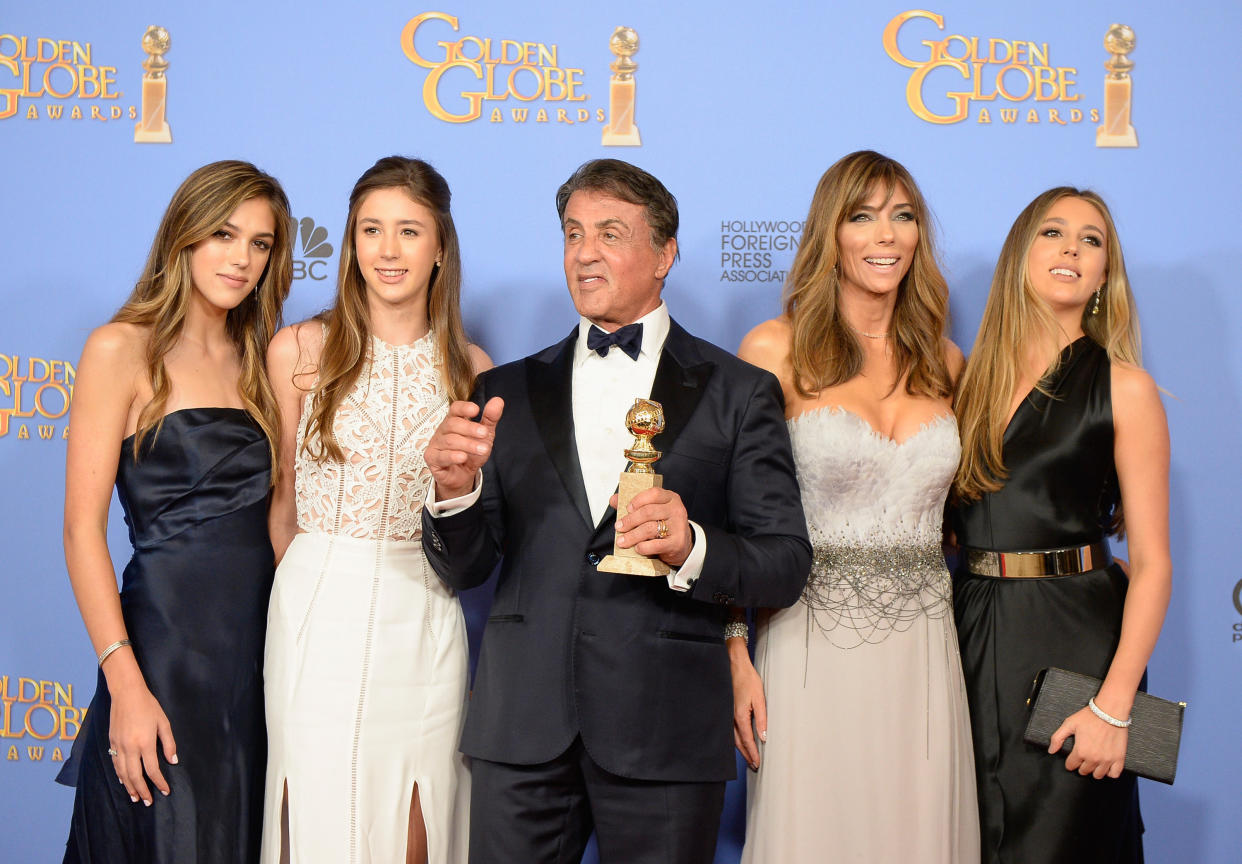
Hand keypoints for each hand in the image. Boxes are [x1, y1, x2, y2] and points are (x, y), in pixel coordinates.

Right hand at [107, 680, 177, 804]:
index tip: (165, 791)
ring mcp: (118, 746)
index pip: (152, 770)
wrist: (126, 693)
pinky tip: (123, 781)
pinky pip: (115, 764)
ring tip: (135, 797)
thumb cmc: (148, 706)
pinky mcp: (112, 742)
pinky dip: (119, 775)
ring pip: (122, 773)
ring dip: (129, 787)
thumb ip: (168, 743)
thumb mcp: (163, 722)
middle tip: (147, 802)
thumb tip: (173, 761)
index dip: (159, 783)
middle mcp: (130, 748)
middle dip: (142, 791)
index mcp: (145, 743)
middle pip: (135, 776)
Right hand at [425, 397, 503, 499]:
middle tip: (484, 434)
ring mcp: (436, 444)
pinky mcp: (432, 458)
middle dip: (470, 428)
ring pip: (449, 441)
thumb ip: (490, 419)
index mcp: (454, 420)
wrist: (462, 475)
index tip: (476, 410)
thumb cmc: (471, 453)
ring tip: (483, 449)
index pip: (455, 409)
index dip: (464, 408)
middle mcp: (443, 430)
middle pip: (453, 424)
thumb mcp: (484, 435)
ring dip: (468, 445)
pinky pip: (441, 456)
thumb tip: (498, 401)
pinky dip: (452, 456)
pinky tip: (463, 457)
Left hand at [611, 487, 692, 567]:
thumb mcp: (652, 511)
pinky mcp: (677, 543)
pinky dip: (644, 547)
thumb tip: (614, 499)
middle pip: (649, 512)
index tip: (627, 508)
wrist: (681, 544)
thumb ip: (634, 505)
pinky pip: (656, 545)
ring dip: (632, 536)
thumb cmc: (664, 525)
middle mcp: (676, 510)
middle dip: (630, 520)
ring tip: (622, 541)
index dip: (638, 500)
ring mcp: (678, 526)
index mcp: (670, 498)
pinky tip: (637, 548)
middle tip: (618, 527)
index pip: (654, 494)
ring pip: (650, 528)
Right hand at [730, 644, 766, 769]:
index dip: (753, 753)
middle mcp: (731, 717)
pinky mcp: (727, 710)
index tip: (757, 763)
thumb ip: (761, 719)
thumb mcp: (759, 698)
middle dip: (746, 755)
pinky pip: (730, 730)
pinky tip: (739, 742)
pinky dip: (735, 740)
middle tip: (754, 766)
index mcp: (739, 716)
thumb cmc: (748, 679)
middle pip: (738, 742)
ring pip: (732, 738)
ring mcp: (727, 714)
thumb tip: (763, 736)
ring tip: (748, 758)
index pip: (747, 740)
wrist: (734, 665)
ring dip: (740, 749)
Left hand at [1049, 705, 1127, 779]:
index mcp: (1081, 751)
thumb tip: (1051, 750)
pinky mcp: (1119, 758)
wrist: (1110, 711)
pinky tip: (1106, 766)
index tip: (1071, 759)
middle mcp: (1094, 758)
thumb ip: (1057, 738)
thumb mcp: (1069, 724)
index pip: (1071, 766)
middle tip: (1082, 759)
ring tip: (1093, 763)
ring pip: (1098, 775)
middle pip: (1084, 771)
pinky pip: (1114, 774)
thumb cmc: (1090, 716)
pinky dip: (1110, 772)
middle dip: (1081, 766)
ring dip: (1094, 770)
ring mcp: (1107, 760)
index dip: (1069, 762)